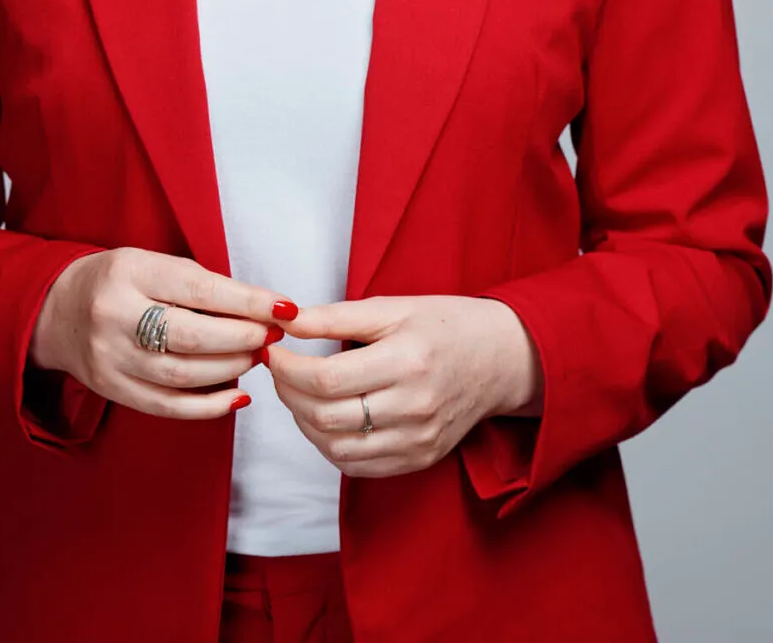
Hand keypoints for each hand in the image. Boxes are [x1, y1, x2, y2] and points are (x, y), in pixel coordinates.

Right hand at [28, 247, 293, 420]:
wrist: (57, 310)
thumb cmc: (120, 281)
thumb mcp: (152, 263)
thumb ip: (199, 285)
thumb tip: (261, 309)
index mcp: (129, 273)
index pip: (198, 290)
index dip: (247, 302)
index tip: (285, 308)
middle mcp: (115, 316)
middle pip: (190, 337)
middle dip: (243, 338)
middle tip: (271, 335)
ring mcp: (110, 358)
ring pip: (182, 375)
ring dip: (232, 369)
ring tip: (256, 356)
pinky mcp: (112, 390)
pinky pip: (168, 406)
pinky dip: (209, 406)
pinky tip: (238, 395)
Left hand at [266, 295, 542, 477]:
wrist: (501, 358)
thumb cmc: (445, 324)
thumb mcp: (392, 307)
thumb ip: (335, 316)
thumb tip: (286, 320)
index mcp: (406, 360)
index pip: (327, 378)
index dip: (288, 369)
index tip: (272, 351)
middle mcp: (414, 406)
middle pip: (327, 416)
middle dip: (288, 394)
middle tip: (279, 371)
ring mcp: (418, 439)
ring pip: (336, 448)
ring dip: (304, 422)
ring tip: (298, 393)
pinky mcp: (420, 459)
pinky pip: (358, 466)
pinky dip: (329, 446)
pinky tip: (323, 419)